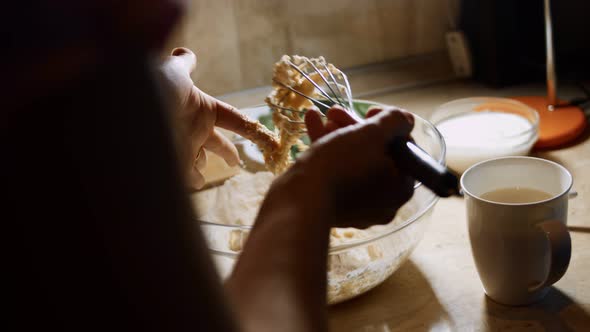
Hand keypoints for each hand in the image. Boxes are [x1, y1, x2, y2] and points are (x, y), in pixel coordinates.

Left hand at [160, 48, 263, 188]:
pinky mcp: (174, 166)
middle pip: (218, 145)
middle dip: (227, 152)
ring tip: (196, 168)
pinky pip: (189, 178)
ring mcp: (184, 149)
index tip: (267, 138)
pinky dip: (191, 178)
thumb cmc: (155, 88)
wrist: (128, 115)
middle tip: (234, 162)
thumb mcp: (172, 72)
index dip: (249, 127)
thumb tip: (185, 53)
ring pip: (200, 164)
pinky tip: (187, 175)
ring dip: (200, 167)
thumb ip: (183, 64)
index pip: (232, 119)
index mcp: (202, 110)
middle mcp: (195, 131)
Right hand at [267, 106, 414, 227]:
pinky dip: (327, 152)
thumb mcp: (371, 134)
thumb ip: (394, 121)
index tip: (368, 111)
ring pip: (352, 163)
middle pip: (375, 155)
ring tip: (323, 116)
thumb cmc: (342, 165)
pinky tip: (312, 124)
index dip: (387, 125)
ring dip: (338, 135)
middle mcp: (384, 203)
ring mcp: (358, 209)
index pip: (402, 149)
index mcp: (401, 188)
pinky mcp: (334, 208)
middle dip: (354, 128)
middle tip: (337, 113)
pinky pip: (337, 175)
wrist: (300, 200)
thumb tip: (405, 120)